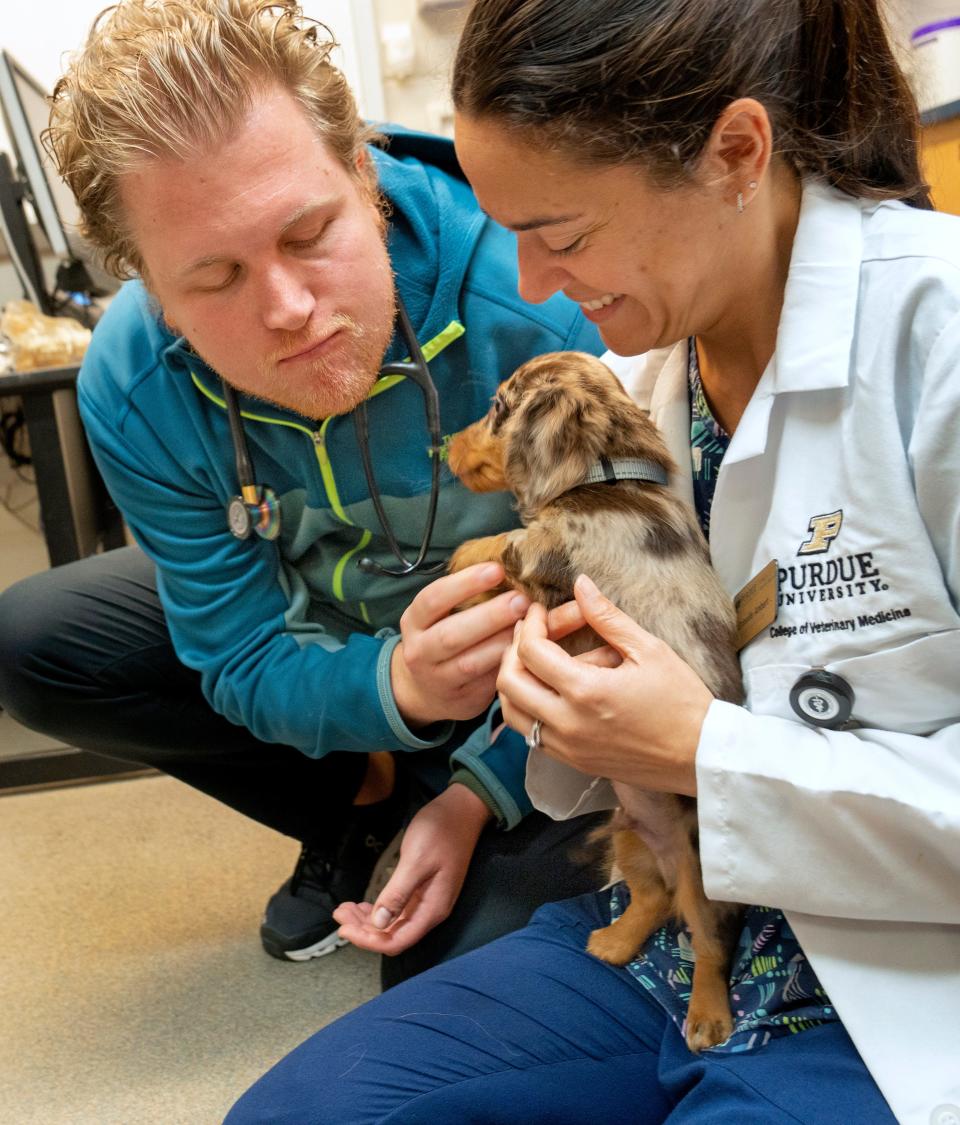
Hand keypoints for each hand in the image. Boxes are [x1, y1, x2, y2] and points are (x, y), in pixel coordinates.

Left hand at [333, 783, 491, 954]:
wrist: (461, 810)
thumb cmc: (441, 832)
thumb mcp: (416, 860)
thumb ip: (398, 893)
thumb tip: (379, 923)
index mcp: (432, 909)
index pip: (397, 941)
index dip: (369, 940)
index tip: (344, 930)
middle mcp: (430, 910)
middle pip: (393, 934)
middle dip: (363, 929)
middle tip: (339, 914)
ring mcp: (426, 900)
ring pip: (392, 922)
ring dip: (367, 920)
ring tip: (345, 908)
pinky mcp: (422, 889)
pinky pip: (397, 909)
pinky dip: (378, 908)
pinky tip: (363, 904)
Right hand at [391, 562, 528, 727]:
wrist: (424, 690)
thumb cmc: (444, 638)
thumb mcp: (444, 616)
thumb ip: (475, 597)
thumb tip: (520, 570)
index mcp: (414, 621)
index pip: (433, 599)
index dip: (464, 584)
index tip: (497, 570)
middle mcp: (419, 652)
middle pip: (452, 635)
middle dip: (490, 616)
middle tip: (522, 600)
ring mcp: (438, 680)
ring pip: (470, 664)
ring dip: (503, 643)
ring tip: (531, 626)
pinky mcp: (461, 701)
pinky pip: (487, 684)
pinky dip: (508, 666)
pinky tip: (528, 653)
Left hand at [497, 574, 712, 796]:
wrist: (702, 756)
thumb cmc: (682, 700)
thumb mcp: (649, 649)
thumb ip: (607, 616)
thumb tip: (580, 584)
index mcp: (586, 691)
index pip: (531, 652)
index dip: (530, 624)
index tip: (539, 611)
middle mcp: (569, 724)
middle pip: (510, 683)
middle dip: (512, 650)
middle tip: (531, 632)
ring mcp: (568, 748)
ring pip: (513, 713)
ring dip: (516, 683)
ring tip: (536, 661)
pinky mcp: (574, 762)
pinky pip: (531, 735)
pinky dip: (529, 710)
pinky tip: (551, 691)